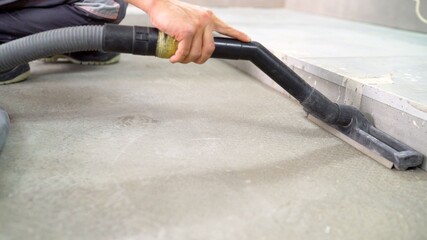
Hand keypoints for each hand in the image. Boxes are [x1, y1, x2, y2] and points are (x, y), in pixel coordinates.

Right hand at [127, 0, 250, 63]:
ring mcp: (198, 26)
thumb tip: (197, 46)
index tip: (247, 39)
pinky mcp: (187, 31)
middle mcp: (206, 21)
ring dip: (186, 59)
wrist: (158, 4)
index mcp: (209, 17)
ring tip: (177, 58)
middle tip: (189, 60)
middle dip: (200, 59)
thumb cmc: (171, 12)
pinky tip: (173, 58)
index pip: (226, 28)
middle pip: (209, 50)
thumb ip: (197, 28)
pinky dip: (178, 58)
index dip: (238, 35)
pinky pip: (185, 52)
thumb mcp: (190, 17)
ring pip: (196, 53)